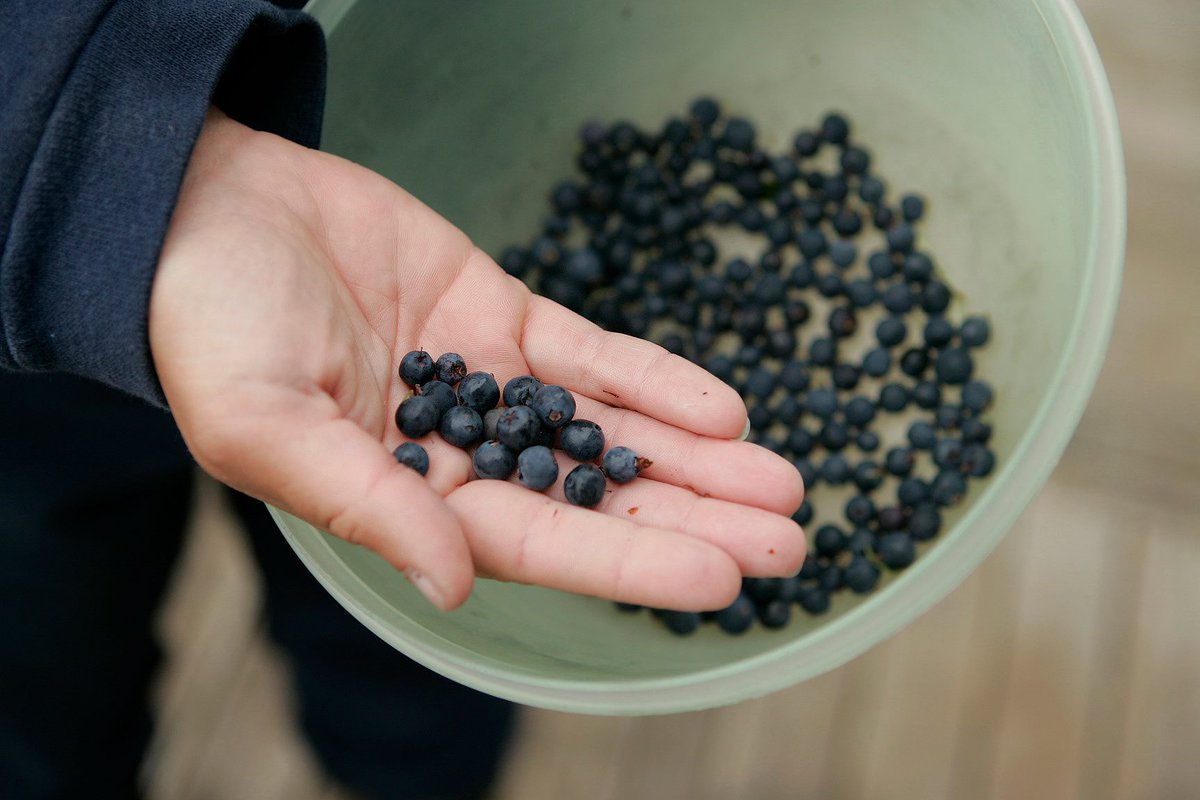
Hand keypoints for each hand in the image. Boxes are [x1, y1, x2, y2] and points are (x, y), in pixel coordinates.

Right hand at [150, 110, 804, 611]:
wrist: (209, 208)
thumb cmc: (211, 324)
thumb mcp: (265, 423)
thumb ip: (366, 504)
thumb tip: (453, 586)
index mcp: (410, 502)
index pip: (540, 546)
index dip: (631, 562)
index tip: (720, 578)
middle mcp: (465, 455)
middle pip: (599, 498)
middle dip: (694, 520)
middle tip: (792, 538)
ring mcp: (493, 384)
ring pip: (612, 431)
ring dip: (697, 458)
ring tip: (785, 481)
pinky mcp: (505, 315)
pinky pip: (593, 354)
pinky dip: (656, 379)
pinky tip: (723, 409)